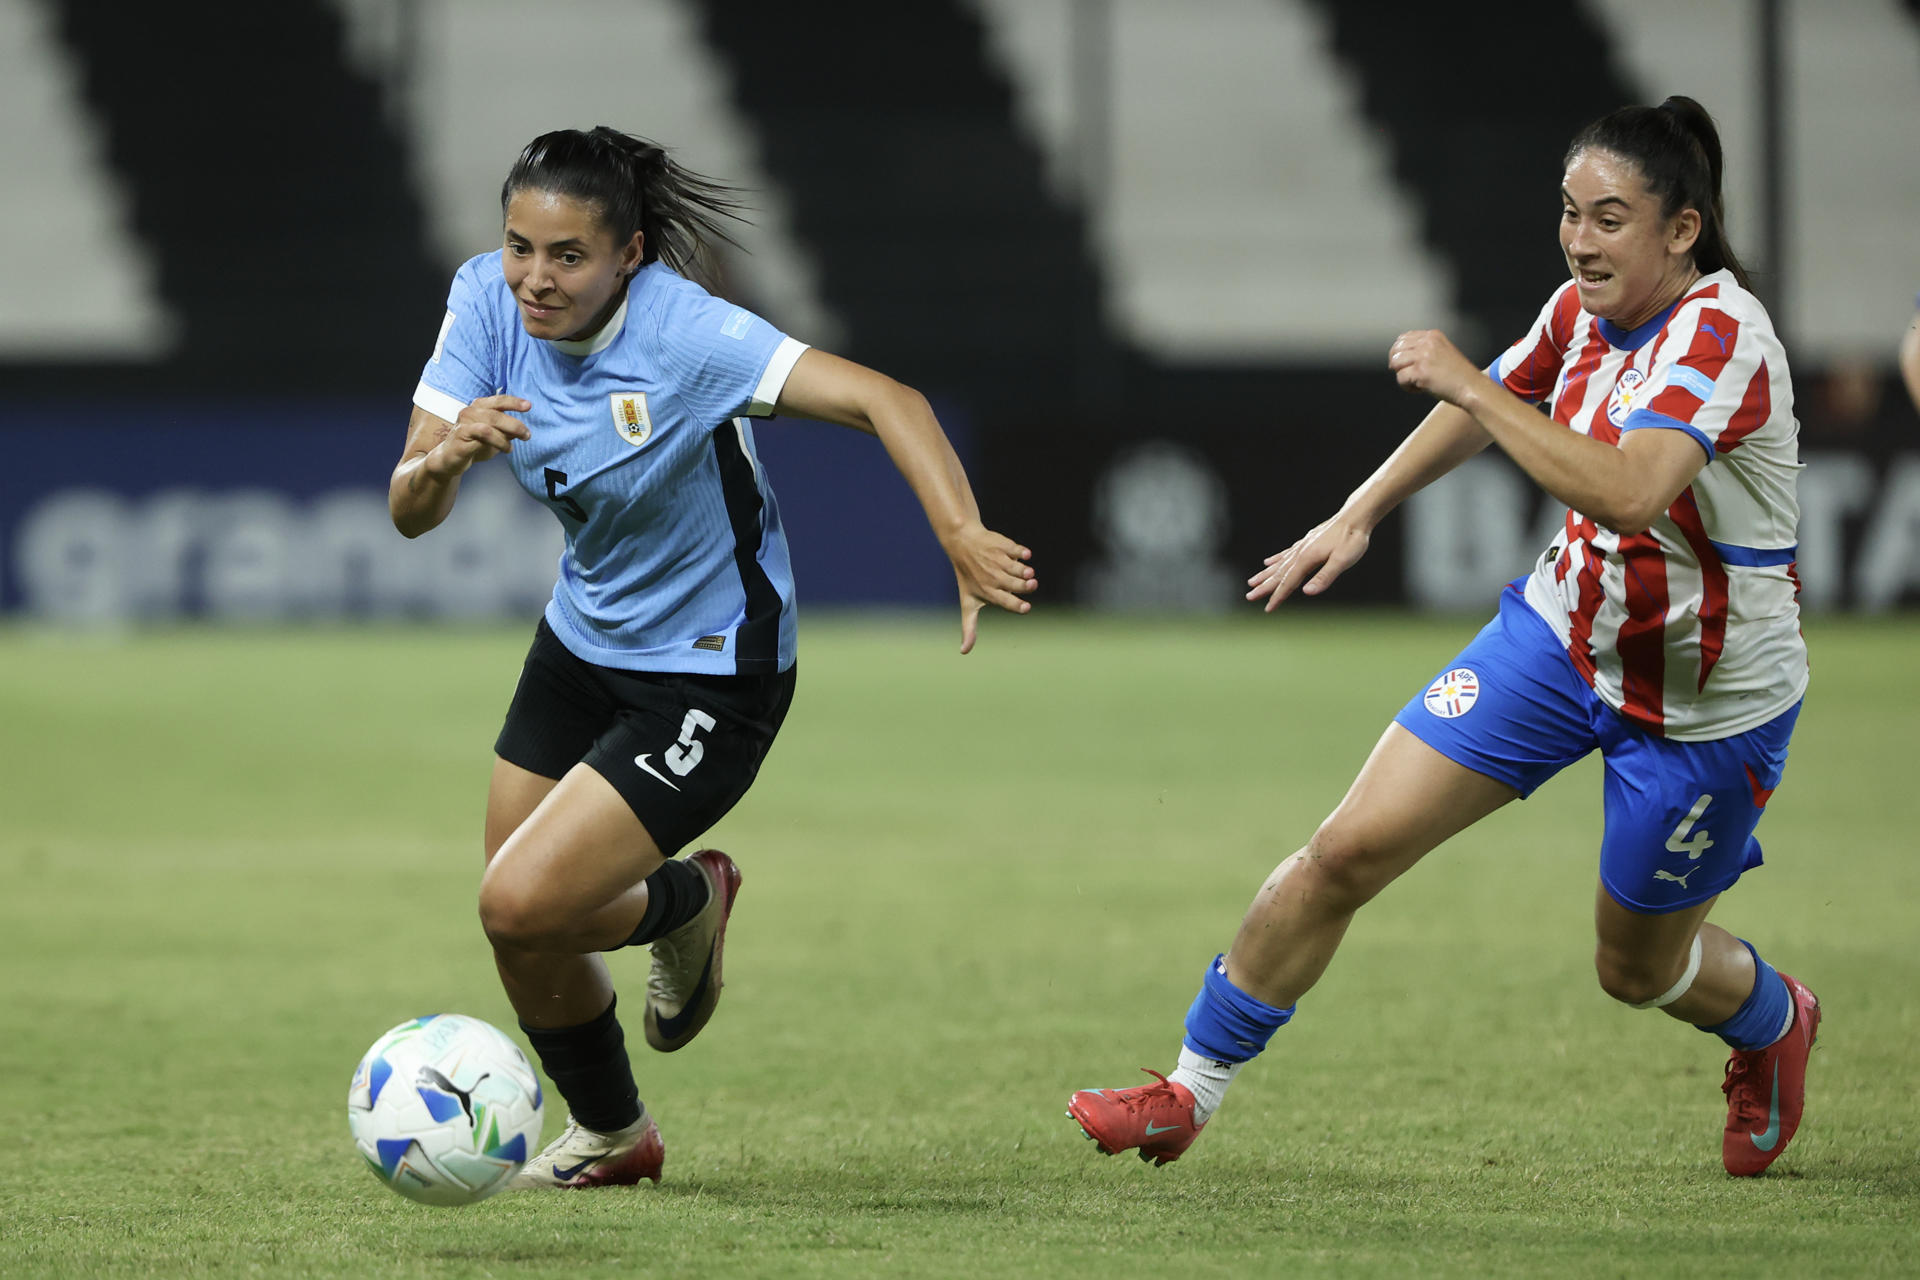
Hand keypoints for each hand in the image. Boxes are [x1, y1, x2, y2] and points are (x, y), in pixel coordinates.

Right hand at [425, 395, 531, 479]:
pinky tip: (504, 449)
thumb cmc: (473, 444)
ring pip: (491, 422)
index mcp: (479, 407)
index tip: (528, 406)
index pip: (499, 400)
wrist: (450, 459)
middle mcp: (471, 411)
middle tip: (527, 435)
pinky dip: (497, 441)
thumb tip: (523, 429)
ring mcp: (464, 422)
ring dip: (506, 434)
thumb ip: (507, 431)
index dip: (514, 402)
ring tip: (512, 446)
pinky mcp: (461, 435)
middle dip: (515, 423)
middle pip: (497, 412)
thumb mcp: (495, 437)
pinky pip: (483, 434)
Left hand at [942, 522, 1035, 653]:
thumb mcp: (967, 603)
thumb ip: (969, 627)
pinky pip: (1015, 549)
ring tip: (1029, 573)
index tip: (1026, 607)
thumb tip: (964, 652)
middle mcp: (993, 577)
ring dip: (1025, 570)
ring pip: (1016, 567)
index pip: (1004, 601)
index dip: (1016, 605)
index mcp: (987, 592)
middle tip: (1032, 584)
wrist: (962, 545)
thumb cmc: (968, 578)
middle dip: (1025, 585)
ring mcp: (997, 561)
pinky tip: (1026, 555)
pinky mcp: (1001, 545)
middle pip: (1014, 584)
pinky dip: (1022, 552)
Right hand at [1245, 514, 1370, 610]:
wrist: (1356, 517)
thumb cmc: (1352, 539)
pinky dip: (1276, 559)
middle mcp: (1300, 552)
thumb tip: (1307, 592)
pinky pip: (1286, 554)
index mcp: (1307, 559)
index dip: (1278, 596)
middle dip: (1264, 586)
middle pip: (1278, 574)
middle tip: (1249, 597)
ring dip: (1265, 574)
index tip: (1267, 608)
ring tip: (1252, 582)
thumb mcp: (1342, 561)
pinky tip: (1268, 561)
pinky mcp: (1306, 542)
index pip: (1289, 582)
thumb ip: (1324, 577)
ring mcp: (1302, 546)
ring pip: (1279, 564)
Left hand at [1388, 330, 1478, 405]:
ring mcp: (1423, 356)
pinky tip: (1419, 390)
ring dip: (1402, 375)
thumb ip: (1425, 349)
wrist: (1472, 388)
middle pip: (1396, 349)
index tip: (1402, 364)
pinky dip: (1407, 387)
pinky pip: (1400, 378)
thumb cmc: (1459, 376)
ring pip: (1395, 363)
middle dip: (1396, 363)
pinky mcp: (1420, 371)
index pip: (1404, 338)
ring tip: (1415, 383)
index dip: (1399, 352)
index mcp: (1433, 336)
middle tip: (1405, 375)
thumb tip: (1400, 356)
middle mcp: (1427, 342)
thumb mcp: (1443, 352)